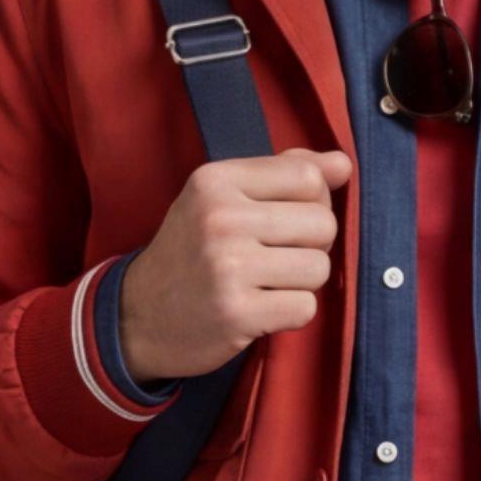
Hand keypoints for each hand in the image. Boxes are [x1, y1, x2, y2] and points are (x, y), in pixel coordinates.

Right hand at [119, 147, 353, 382]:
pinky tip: (260, 309)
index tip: (283, 221)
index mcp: (215, 180)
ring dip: (301, 283)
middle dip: (310, 246)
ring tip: (266, 284)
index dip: (312, 203)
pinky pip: (305, 308)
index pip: (308, 177)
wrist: (137, 316)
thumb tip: (343, 164)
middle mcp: (220, 217)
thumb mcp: (222, 198)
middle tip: (274, 258)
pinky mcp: (236, 312)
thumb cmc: (192, 252)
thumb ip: (283, 174)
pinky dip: (290, 313)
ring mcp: (227, 266)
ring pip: (319, 268)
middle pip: (322, 223)